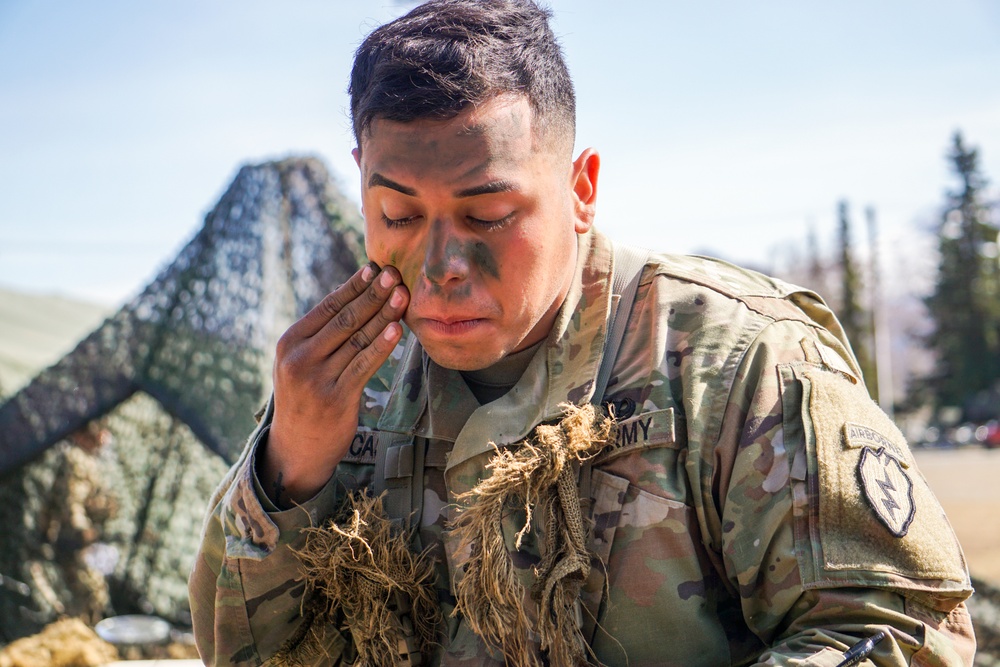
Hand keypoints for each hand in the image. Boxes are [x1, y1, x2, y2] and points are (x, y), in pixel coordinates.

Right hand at [261, 262, 408, 506]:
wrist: (297, 448)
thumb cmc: (305, 399)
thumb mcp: (300, 363)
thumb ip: (321, 336)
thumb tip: (357, 298)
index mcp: (290, 342)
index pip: (327, 306)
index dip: (354, 286)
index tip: (375, 268)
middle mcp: (299, 357)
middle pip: (344, 319)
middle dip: (373, 295)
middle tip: (395, 275)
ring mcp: (316, 378)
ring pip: (357, 339)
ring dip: (384, 315)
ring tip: (403, 295)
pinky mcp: (336, 398)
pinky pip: (364, 365)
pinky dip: (382, 346)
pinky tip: (397, 329)